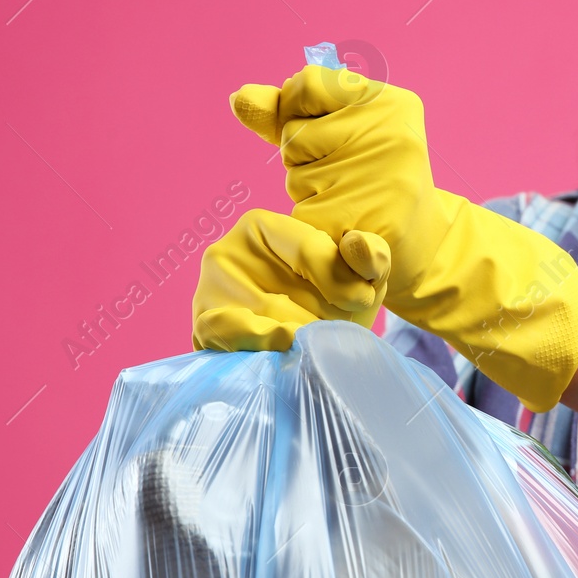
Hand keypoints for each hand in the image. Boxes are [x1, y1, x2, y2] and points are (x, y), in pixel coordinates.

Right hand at [191, 207, 389, 351]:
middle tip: (341, 332)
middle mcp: (226, 253)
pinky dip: (265, 348)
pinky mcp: (204, 329)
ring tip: (321, 347)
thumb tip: (356, 245)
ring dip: (302, 343)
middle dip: (322, 321)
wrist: (313, 338)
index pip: (307, 250)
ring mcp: (209, 293)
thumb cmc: (339, 297)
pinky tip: (287, 351)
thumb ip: (373, 255)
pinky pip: (229, 339)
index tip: (363, 302)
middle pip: (283, 297)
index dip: (342, 283)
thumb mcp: (364, 274)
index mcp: (262, 227)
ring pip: (263, 325)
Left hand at [230, 65, 447, 303]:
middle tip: (345, 170)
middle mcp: (390, 134)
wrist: (419, 240)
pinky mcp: (362, 221)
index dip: (295, 106)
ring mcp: (379, 179)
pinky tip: (344, 225)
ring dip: (308, 190)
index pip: (307, 83)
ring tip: (349, 197)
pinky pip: (302, 212)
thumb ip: (287, 111)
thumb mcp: (341, 129)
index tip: (316, 122)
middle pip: (294, 133)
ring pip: (295, 175)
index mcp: (390, 101)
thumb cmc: (372, 174)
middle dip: (303, 155)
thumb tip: (238, 99)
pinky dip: (314, 222)